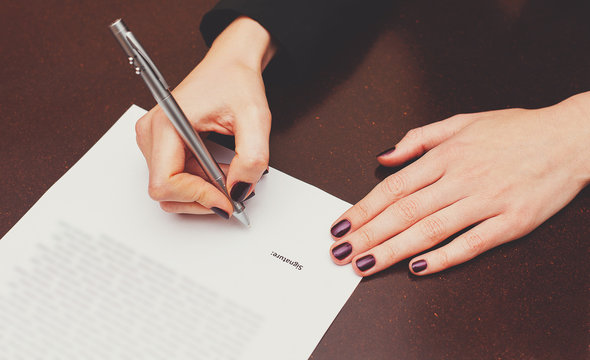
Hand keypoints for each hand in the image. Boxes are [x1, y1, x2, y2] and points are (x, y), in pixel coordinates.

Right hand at [135, 17, 275, 218]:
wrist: (231, 64)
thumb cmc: (236, 81)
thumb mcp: (255, 118)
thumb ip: (251, 158)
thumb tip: (238, 191)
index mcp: (166, 124)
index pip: (165, 183)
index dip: (197, 198)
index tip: (227, 200)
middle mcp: (151, 134)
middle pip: (166, 191)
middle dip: (203, 197)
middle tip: (234, 189)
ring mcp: (153, 140)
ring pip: (172, 189)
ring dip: (204, 191)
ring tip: (231, 173)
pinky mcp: (162, 145)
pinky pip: (177, 179)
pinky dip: (201, 183)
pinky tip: (220, 169)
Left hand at [329, 92, 589, 275]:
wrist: (570, 139)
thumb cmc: (515, 130)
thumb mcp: (463, 121)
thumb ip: (419, 138)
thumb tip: (383, 156)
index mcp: (447, 155)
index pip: (394, 188)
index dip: (363, 209)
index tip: (340, 226)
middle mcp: (462, 178)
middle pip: (404, 212)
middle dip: (367, 235)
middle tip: (340, 253)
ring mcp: (487, 201)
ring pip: (430, 230)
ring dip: (393, 250)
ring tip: (365, 265)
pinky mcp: (511, 222)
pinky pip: (471, 244)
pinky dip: (443, 258)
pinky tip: (417, 269)